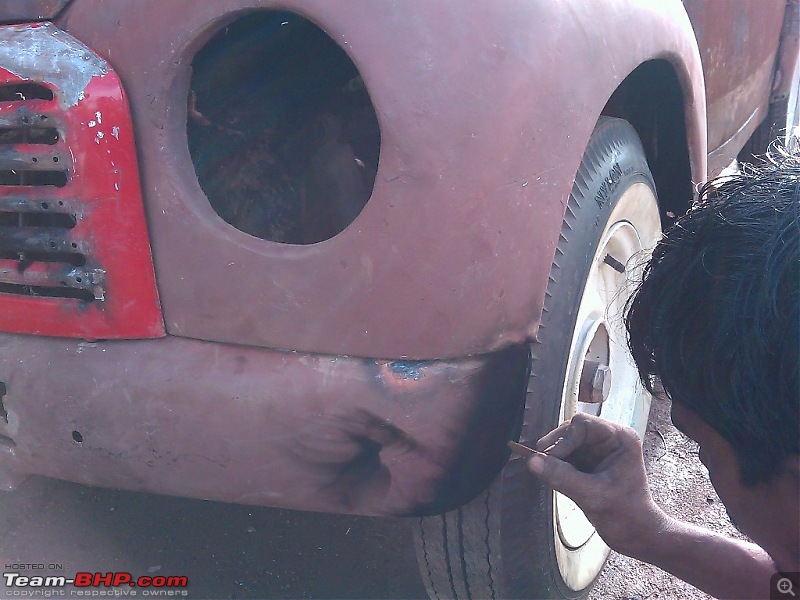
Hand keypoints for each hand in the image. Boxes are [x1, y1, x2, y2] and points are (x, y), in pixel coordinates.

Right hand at [528, 412, 667, 554]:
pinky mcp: (589, 463)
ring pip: (566, 444)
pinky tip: (556, 479)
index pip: (582, 424)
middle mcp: (609, 440)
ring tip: (552, 477)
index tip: (549, 459)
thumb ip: (562, 477)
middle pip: (571, 431)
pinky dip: (557, 467)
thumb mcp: (592, 496)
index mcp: (620, 439)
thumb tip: (532, 461)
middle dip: (557, 449)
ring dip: (555, 459)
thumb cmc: (625, 516)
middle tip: (542, 466)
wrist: (636, 536)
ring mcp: (598, 451)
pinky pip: (565, 457)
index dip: (563, 440)